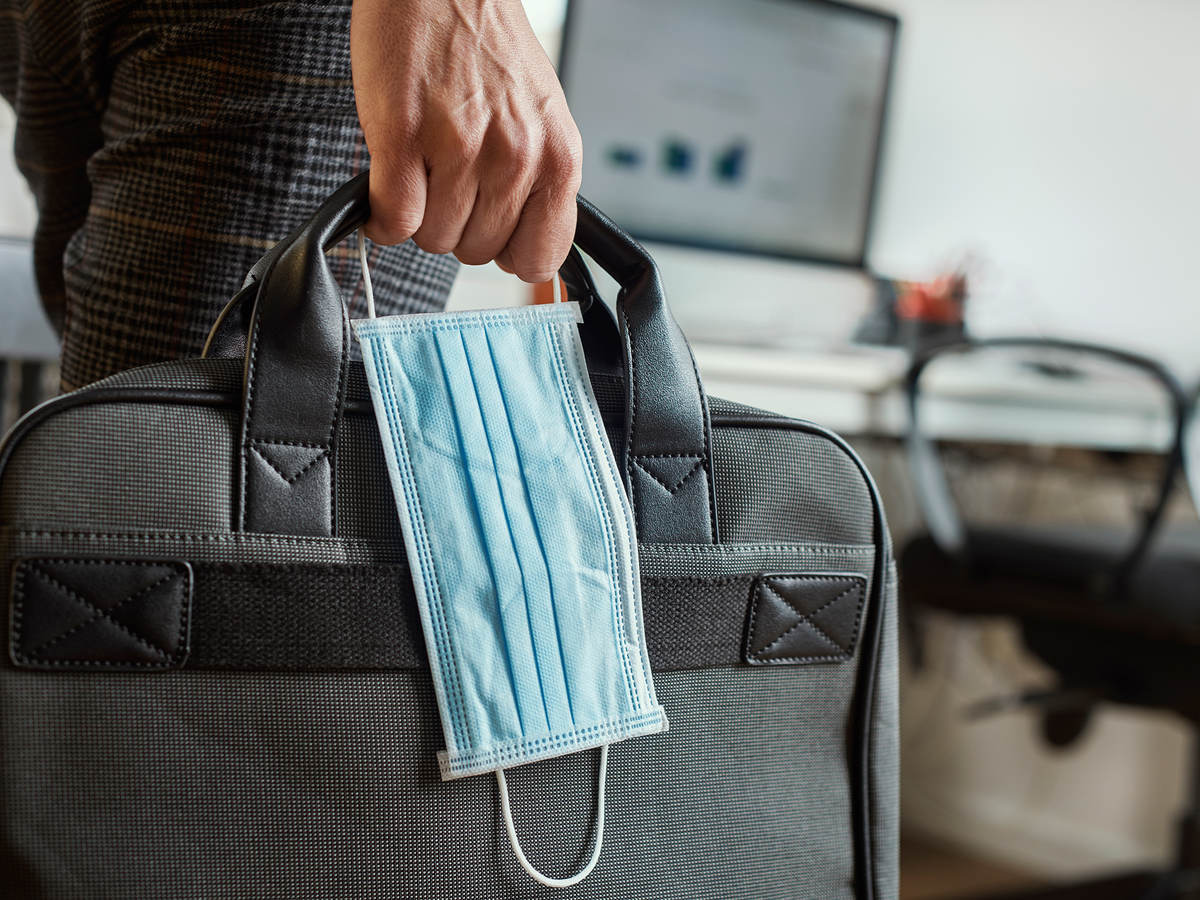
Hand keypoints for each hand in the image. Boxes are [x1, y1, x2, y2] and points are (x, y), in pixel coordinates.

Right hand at [351, 0, 582, 282]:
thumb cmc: (487, 48)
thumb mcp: (541, 120)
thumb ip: (539, 185)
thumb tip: (527, 256)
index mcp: (558, 158)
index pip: (539, 257)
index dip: (508, 251)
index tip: (492, 233)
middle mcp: (516, 157)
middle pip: (477, 252)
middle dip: (457, 224)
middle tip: (449, 178)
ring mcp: (461, 148)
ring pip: (433, 238)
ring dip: (419, 213)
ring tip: (422, 164)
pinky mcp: (404, 136)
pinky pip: (393, 218)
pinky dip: (381, 215)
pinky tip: (387, 182)